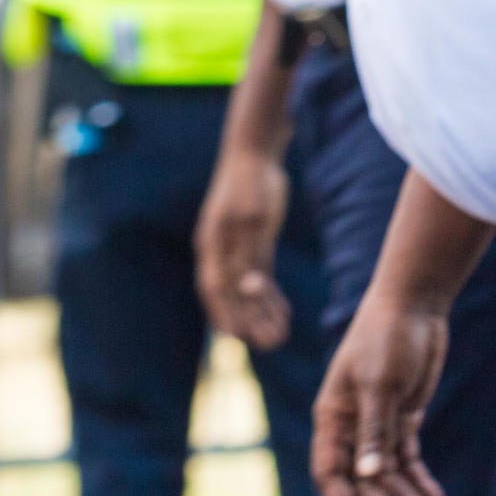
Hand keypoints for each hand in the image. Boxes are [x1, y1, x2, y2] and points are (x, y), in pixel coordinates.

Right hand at [194, 143, 291, 349]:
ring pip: (246, 288)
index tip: (245, 339)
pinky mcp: (251, 241)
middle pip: (232, 295)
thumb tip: (247, 289)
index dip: (229, 316)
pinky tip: (283, 310)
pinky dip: (269, 294)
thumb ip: (251, 252)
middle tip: (275, 343)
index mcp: (213, 246)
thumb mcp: (255, 217)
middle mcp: (219, 251)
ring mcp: (234, 247)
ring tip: (281, 335)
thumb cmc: (254, 181)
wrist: (255, 151)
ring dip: (262, 312)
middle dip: (251, 321)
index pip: (218, 291)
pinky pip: (258, 274)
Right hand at [311, 291, 449, 495]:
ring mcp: (378, 425)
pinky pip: (407, 458)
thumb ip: (375, 430)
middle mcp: (352, 428)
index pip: (332, 473)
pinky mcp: (403, 418)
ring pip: (389, 473)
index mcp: (333, 420)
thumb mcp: (379, 384)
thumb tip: (369, 476)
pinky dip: (419, 478)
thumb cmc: (385, 338)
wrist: (413, 307)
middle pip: (365, 480)